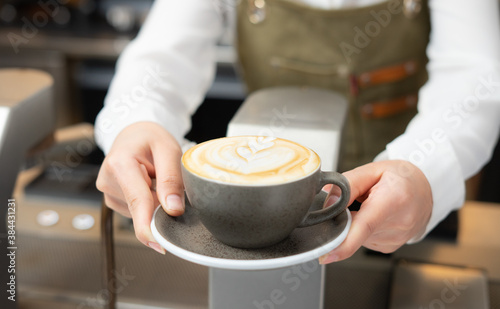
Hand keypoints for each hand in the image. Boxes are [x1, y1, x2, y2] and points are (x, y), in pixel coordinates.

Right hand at [96, 122, 184, 253]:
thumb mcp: (168, 150)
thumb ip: (171, 179)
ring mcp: (108, 193)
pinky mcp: (114, 200)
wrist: (134, 134)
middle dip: (160, 206)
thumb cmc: (150, 139)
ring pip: (141, 212)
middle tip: (170, 184)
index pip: (137, 201)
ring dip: (155, 202)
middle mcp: (108, 181)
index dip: (149, 226)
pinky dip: (149, 203)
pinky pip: (138, 211)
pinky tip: (148, 185)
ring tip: (155, 177)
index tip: (159, 244)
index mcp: (120, 164)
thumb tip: (174, 210)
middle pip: (141, 209)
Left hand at [319, 160, 432, 263]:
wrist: (426, 189)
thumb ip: (347, 184)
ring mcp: (394, 239)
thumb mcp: (373, 170)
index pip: (365, 226)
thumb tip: (327, 203)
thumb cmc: (401, 178)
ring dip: (354, 222)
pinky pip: (363, 239)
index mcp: (393, 200)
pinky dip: (361, 228)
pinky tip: (374, 216)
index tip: (327, 253)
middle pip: (354, 230)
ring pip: (356, 236)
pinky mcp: (388, 247)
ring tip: (370, 206)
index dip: (344, 243)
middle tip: (355, 201)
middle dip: (344, 218)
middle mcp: (398, 224)